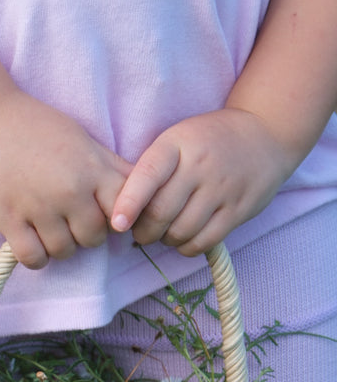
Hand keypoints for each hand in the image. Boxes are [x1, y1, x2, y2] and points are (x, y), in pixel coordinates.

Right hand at [0, 87, 129, 269]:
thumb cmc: (35, 124)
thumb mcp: (82, 138)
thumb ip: (110, 165)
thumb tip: (139, 187)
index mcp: (92, 169)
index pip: (125, 211)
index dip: (118, 219)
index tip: (104, 216)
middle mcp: (70, 190)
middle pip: (94, 237)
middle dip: (85, 234)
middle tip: (71, 221)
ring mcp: (39, 207)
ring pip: (64, 251)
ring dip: (59, 246)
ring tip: (49, 230)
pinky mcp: (9, 219)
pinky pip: (33, 257)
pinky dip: (36, 257)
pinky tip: (32, 242)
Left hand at [109, 110, 298, 255]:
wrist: (264, 134)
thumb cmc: (206, 141)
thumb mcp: (176, 139)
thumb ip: (151, 168)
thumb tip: (121, 210)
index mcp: (177, 144)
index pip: (148, 175)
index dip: (130, 203)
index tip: (116, 224)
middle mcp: (200, 166)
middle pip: (162, 212)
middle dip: (143, 231)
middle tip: (140, 232)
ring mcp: (222, 189)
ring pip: (181, 231)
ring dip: (165, 240)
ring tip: (163, 233)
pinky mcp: (240, 209)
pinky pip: (205, 241)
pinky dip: (187, 247)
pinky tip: (184, 239)